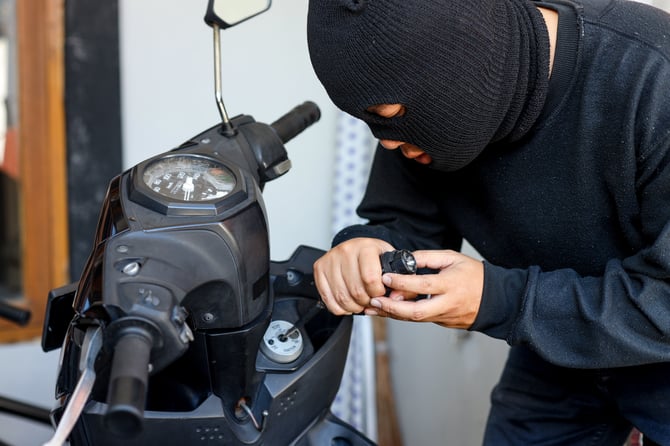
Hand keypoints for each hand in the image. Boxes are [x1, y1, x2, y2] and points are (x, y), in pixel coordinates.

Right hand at [313, 237, 394, 314]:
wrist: (357, 247)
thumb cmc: (375, 256)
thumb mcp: (392, 261)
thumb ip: (400, 278)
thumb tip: (397, 296)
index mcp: (366, 247)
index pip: (370, 279)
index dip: (377, 293)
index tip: (380, 292)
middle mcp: (346, 250)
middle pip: (356, 291)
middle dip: (366, 302)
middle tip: (370, 300)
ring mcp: (330, 259)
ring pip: (341, 297)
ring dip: (353, 307)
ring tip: (360, 302)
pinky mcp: (319, 268)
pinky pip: (327, 298)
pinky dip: (339, 307)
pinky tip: (348, 302)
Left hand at [366, 250, 483, 328]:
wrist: (495, 300)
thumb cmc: (474, 276)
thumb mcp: (454, 258)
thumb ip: (429, 257)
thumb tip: (407, 259)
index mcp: (451, 285)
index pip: (423, 285)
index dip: (402, 283)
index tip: (386, 277)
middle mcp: (447, 303)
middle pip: (416, 312)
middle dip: (392, 308)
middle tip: (374, 301)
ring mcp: (444, 316)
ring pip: (415, 319)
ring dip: (392, 314)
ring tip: (373, 307)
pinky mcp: (442, 323)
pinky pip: (419, 320)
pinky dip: (402, 316)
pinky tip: (387, 311)